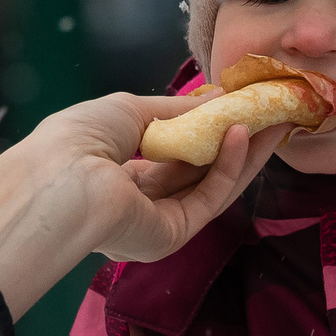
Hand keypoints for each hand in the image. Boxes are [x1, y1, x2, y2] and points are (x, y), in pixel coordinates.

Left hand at [0, 92, 290, 317]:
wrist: (59, 181)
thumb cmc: (79, 138)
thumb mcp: (130, 109)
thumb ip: (177, 110)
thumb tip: (217, 99)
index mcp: (115, 173)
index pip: (167, 155)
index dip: (204, 131)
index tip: (237, 108)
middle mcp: (136, 203)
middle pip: (196, 172)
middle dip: (234, 142)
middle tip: (271, 116)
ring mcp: (156, 222)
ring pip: (210, 185)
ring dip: (244, 153)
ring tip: (275, 121)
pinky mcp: (172, 236)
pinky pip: (207, 197)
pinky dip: (229, 167)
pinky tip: (243, 136)